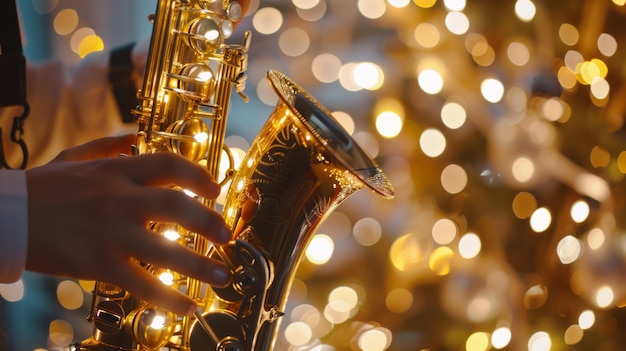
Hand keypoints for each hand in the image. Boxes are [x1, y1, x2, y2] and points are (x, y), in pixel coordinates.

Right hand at [25, 134, 231, 315]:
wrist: (4, 216)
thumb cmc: (40, 188)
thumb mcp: (74, 156)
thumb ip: (109, 146)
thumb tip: (137, 136)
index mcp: (117, 170)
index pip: (169, 165)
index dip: (199, 175)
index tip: (215, 190)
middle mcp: (119, 198)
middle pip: (178, 207)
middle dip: (210, 222)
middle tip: (227, 236)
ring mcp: (110, 232)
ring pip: (166, 250)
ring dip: (200, 265)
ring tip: (222, 276)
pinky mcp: (98, 264)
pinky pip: (142, 285)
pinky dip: (169, 298)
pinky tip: (188, 306)